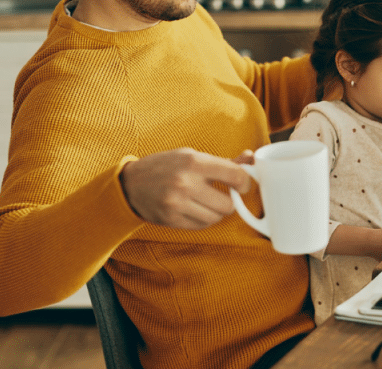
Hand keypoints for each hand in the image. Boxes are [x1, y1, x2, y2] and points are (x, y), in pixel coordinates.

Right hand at [119, 148, 252, 228]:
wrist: (130, 183)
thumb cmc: (165, 165)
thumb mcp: (191, 156)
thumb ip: (223, 161)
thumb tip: (250, 158)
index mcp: (194, 162)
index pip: (235, 176)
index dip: (244, 182)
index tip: (242, 184)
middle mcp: (186, 184)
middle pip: (228, 204)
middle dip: (230, 201)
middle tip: (223, 194)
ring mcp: (177, 204)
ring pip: (216, 218)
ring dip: (216, 212)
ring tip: (206, 201)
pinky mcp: (171, 220)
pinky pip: (201, 226)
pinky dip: (203, 219)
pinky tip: (194, 208)